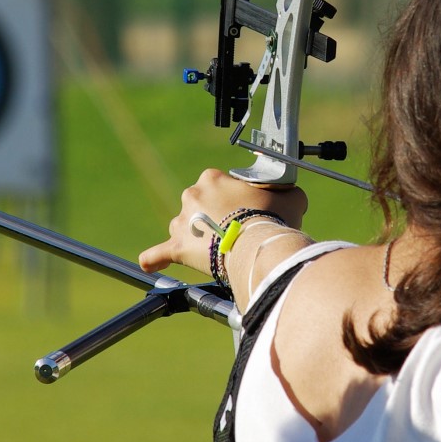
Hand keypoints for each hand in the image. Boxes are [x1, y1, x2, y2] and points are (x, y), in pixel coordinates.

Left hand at [138, 168, 307, 275]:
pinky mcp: (178, 248)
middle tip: (234, 233)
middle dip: (213, 218)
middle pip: (199, 206)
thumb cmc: (272, 219)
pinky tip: (151, 263)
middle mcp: (192, 195)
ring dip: (195, 238)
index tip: (244, 212)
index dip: (232, 201)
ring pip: (184, 229)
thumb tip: (290, 195)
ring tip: (215, 251)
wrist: (258, 245)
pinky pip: (159, 253)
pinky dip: (155, 258)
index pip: (218, 186)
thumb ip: (284, 191)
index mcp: (213, 178)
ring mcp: (182, 222)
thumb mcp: (289, 195)